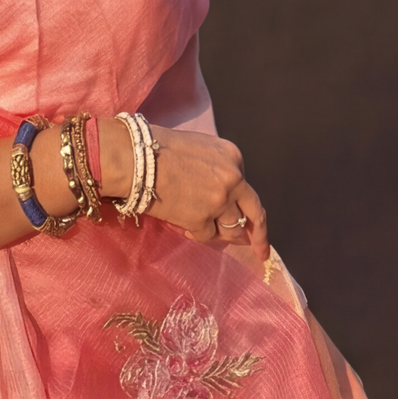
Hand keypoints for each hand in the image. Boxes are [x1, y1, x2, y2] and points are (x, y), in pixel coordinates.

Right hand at [148, 126, 268, 257]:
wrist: (135, 158)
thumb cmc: (159, 147)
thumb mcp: (199, 147)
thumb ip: (217, 167)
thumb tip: (221, 193)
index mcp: (233, 156)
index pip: (246, 187)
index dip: (241, 202)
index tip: (246, 216)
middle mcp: (233, 180)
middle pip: (255, 213)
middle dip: (260, 235)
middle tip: (262, 251)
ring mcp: (219, 202)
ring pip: (231, 229)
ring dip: (222, 233)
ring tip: (209, 231)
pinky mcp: (201, 220)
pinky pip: (207, 236)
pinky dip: (197, 234)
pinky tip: (186, 226)